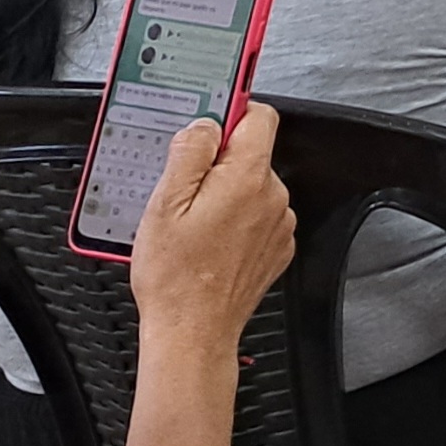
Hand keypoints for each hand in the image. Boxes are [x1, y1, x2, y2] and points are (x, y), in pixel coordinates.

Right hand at [128, 102, 294, 352]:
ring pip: (252, 187)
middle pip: (251, 154)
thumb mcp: (165, 204)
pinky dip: (236, 222)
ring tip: (192, 226)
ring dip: (226, 195)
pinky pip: (258, 217)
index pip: (259, 117)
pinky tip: (209, 243)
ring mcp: (279, 224)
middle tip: (183, 193)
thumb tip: (205, 124)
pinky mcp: (277, 247)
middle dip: (218, 164)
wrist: (193, 331)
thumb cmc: (175, 275)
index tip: (209, 123)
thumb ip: (190, 153)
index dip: (232, 114)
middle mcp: (274, 196)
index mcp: (249, 177)